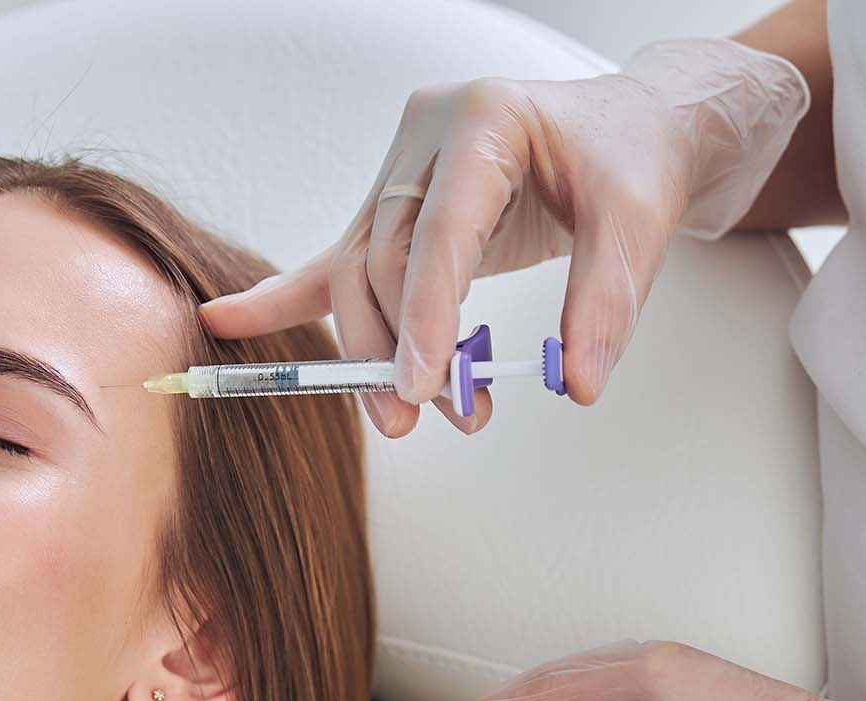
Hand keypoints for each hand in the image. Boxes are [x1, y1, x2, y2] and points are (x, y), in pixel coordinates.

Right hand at [197, 38, 806, 437]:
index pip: (439, 232)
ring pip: (357, 275)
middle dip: (402, 350)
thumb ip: (605, 303)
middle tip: (434, 414)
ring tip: (413, 414)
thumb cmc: (628, 162)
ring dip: (375, 354)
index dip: (425, 314)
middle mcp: (427, 141)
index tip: (421, 383)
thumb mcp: (639, 223)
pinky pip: (330, 261)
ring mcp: (399, 173)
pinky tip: (225, 320)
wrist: (630, 134)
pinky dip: (282, 300)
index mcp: (484, 121)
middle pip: (384, 261)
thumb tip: (576, 384)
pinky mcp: (391, 210)